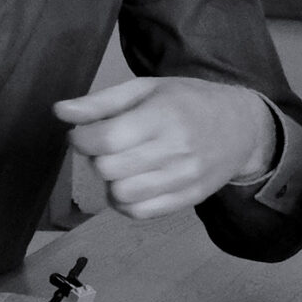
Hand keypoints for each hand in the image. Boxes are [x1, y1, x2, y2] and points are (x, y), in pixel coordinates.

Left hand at [53, 77, 275, 219]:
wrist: (242, 126)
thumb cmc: (189, 101)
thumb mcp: (146, 89)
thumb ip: (101, 102)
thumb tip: (60, 112)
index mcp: (162, 115)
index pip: (105, 139)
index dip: (81, 139)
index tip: (83, 134)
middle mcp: (175, 149)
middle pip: (108, 169)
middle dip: (96, 159)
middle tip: (106, 147)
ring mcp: (183, 178)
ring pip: (121, 195)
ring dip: (110, 182)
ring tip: (121, 166)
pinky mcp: (188, 199)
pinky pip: (140, 213)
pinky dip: (126, 202)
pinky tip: (131, 184)